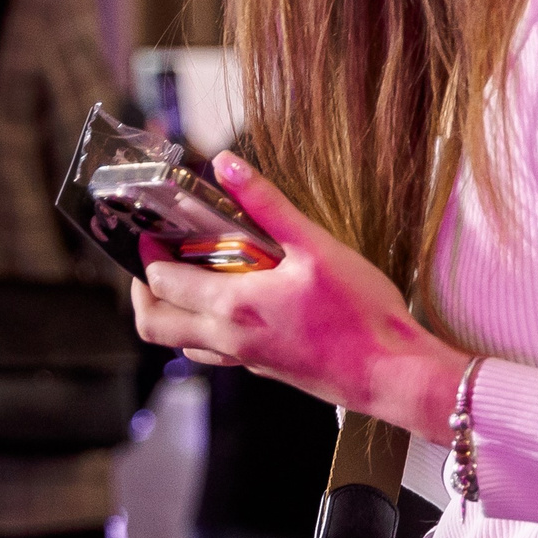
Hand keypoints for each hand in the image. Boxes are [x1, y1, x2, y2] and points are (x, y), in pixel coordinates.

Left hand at [128, 153, 467, 439]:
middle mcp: (228, 339)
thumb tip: (226, 163)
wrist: (392, 374)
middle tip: (157, 258)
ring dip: (172, 312)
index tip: (153, 230)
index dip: (148, 255)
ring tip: (192, 275)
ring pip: (181, 344)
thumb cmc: (361, 314)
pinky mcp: (263, 370)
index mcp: (233, 306)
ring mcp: (244, 360)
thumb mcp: (316, 246)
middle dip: (144, 291)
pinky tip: (234, 301)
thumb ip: (266, 204)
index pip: (162, 283)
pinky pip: (214, 353)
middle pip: (154, 325)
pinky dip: (205, 328)